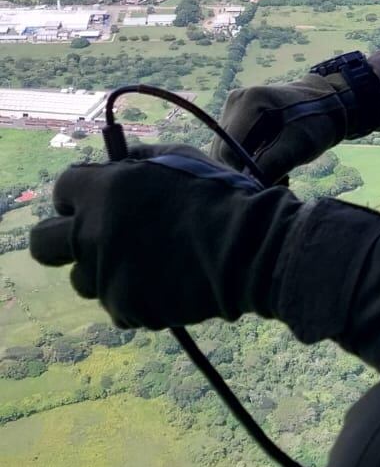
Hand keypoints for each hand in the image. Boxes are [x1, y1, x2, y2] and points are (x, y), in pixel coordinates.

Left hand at [29, 145, 300, 330]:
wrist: (249, 249)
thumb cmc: (219, 196)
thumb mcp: (178, 159)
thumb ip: (137, 158)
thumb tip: (115, 160)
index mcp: (103, 190)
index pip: (63, 190)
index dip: (80, 194)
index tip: (98, 199)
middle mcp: (94, 233)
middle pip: (43, 243)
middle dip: (60, 239)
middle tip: (92, 237)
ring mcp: (106, 274)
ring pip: (82, 279)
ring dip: (103, 270)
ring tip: (144, 262)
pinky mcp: (125, 308)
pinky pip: (116, 305)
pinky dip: (134, 296)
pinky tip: (165, 282)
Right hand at [214, 73, 355, 183]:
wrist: (326, 105)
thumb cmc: (316, 123)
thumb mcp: (299, 145)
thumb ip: (273, 164)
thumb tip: (249, 185)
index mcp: (250, 102)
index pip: (229, 149)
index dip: (241, 173)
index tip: (262, 187)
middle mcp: (235, 102)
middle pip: (224, 151)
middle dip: (244, 172)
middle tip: (275, 182)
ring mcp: (233, 109)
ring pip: (225, 152)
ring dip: (246, 169)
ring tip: (276, 174)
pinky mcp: (235, 118)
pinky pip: (231, 148)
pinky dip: (247, 162)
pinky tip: (270, 166)